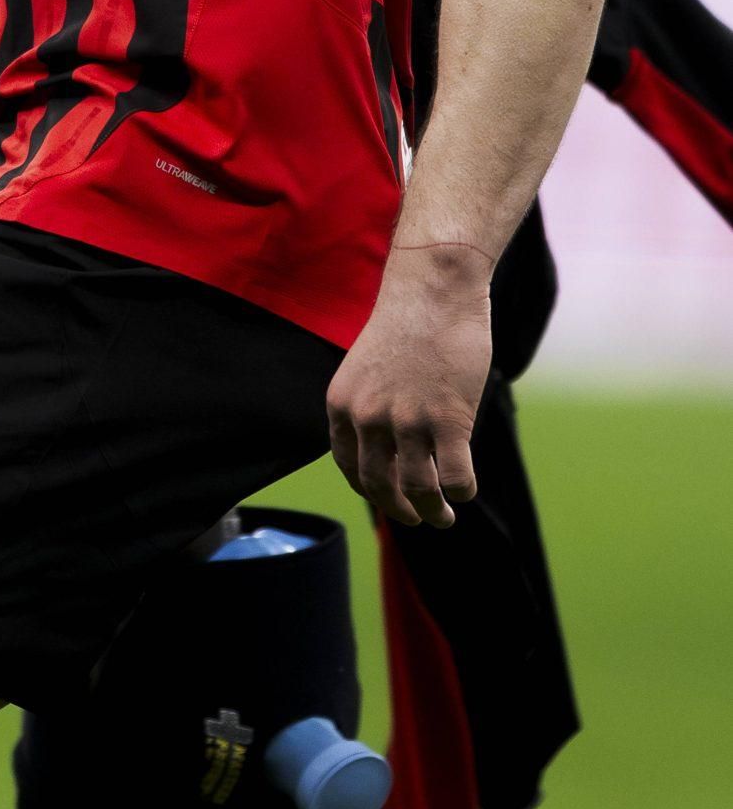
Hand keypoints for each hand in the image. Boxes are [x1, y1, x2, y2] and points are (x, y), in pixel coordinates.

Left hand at [326, 245, 491, 528]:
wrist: (433, 290)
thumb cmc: (408, 324)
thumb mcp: (368, 368)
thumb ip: (371, 407)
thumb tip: (390, 452)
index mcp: (343, 404)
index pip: (350, 467)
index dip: (370, 490)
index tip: (388, 499)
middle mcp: (368, 417)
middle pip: (381, 487)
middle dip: (401, 511)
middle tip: (418, 518)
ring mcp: (408, 421)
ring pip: (420, 490)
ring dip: (434, 512)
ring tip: (445, 517)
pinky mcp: (448, 420)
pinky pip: (456, 477)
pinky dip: (462, 491)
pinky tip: (466, 488)